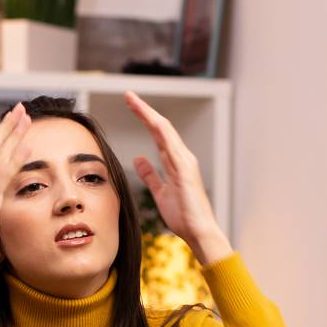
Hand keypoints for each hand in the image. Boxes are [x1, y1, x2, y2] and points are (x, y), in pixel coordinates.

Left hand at [125, 91, 231, 265]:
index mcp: (175, 161)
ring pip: (166, 132)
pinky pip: (173, 148)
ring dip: (149, 116)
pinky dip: (163, 134)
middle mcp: (181, 157)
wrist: (198, 231)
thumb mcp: (160, 192)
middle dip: (144, 111)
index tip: (130, 106)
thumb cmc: (183, 215)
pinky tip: (153, 123)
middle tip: (128, 96)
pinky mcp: (185, 171)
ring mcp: (185, 162)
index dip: (145, 118)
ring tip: (134, 102)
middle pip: (161, 127)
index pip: (158, 134)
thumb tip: (139, 159)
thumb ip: (151, 175)